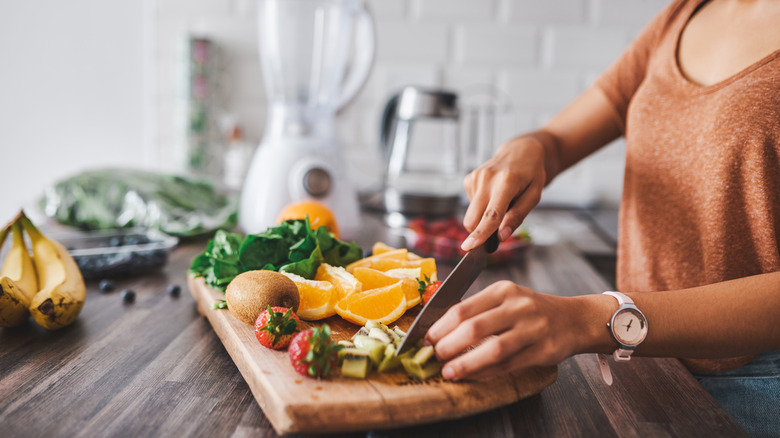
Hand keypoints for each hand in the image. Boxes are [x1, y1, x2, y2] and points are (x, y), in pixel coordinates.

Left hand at [426, 281, 579, 380]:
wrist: (573, 319)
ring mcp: (532, 328)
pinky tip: (472, 376)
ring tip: (449, 372)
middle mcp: (518, 306)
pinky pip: (509, 364)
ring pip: (493, 349)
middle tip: (433, 356)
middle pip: (475, 327)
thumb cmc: (531, 310)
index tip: (425, 339)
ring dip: (466, 364)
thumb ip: (478, 310)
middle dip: (449, 345)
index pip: (463, 308)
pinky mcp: (543, 350)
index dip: (440, 326)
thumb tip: (440, 330)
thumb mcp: (506, 298)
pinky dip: (486, 372)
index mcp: (503, 290)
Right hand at [461, 135, 546, 250]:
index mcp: (506, 182)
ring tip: (501, 203)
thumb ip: (517, 217)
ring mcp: (475, 177)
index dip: (480, 233)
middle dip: (480, 232)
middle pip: (474, 218)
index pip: (491, 214)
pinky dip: (481, 207)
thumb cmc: (531, 175)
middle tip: (498, 233)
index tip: (468, 247)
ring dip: (484, 217)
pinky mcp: (469, 179)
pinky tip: (493, 196)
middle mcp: (487, 178)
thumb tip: (501, 237)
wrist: (520, 151)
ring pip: (471, 214)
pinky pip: (471, 205)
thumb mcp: (534, 196)